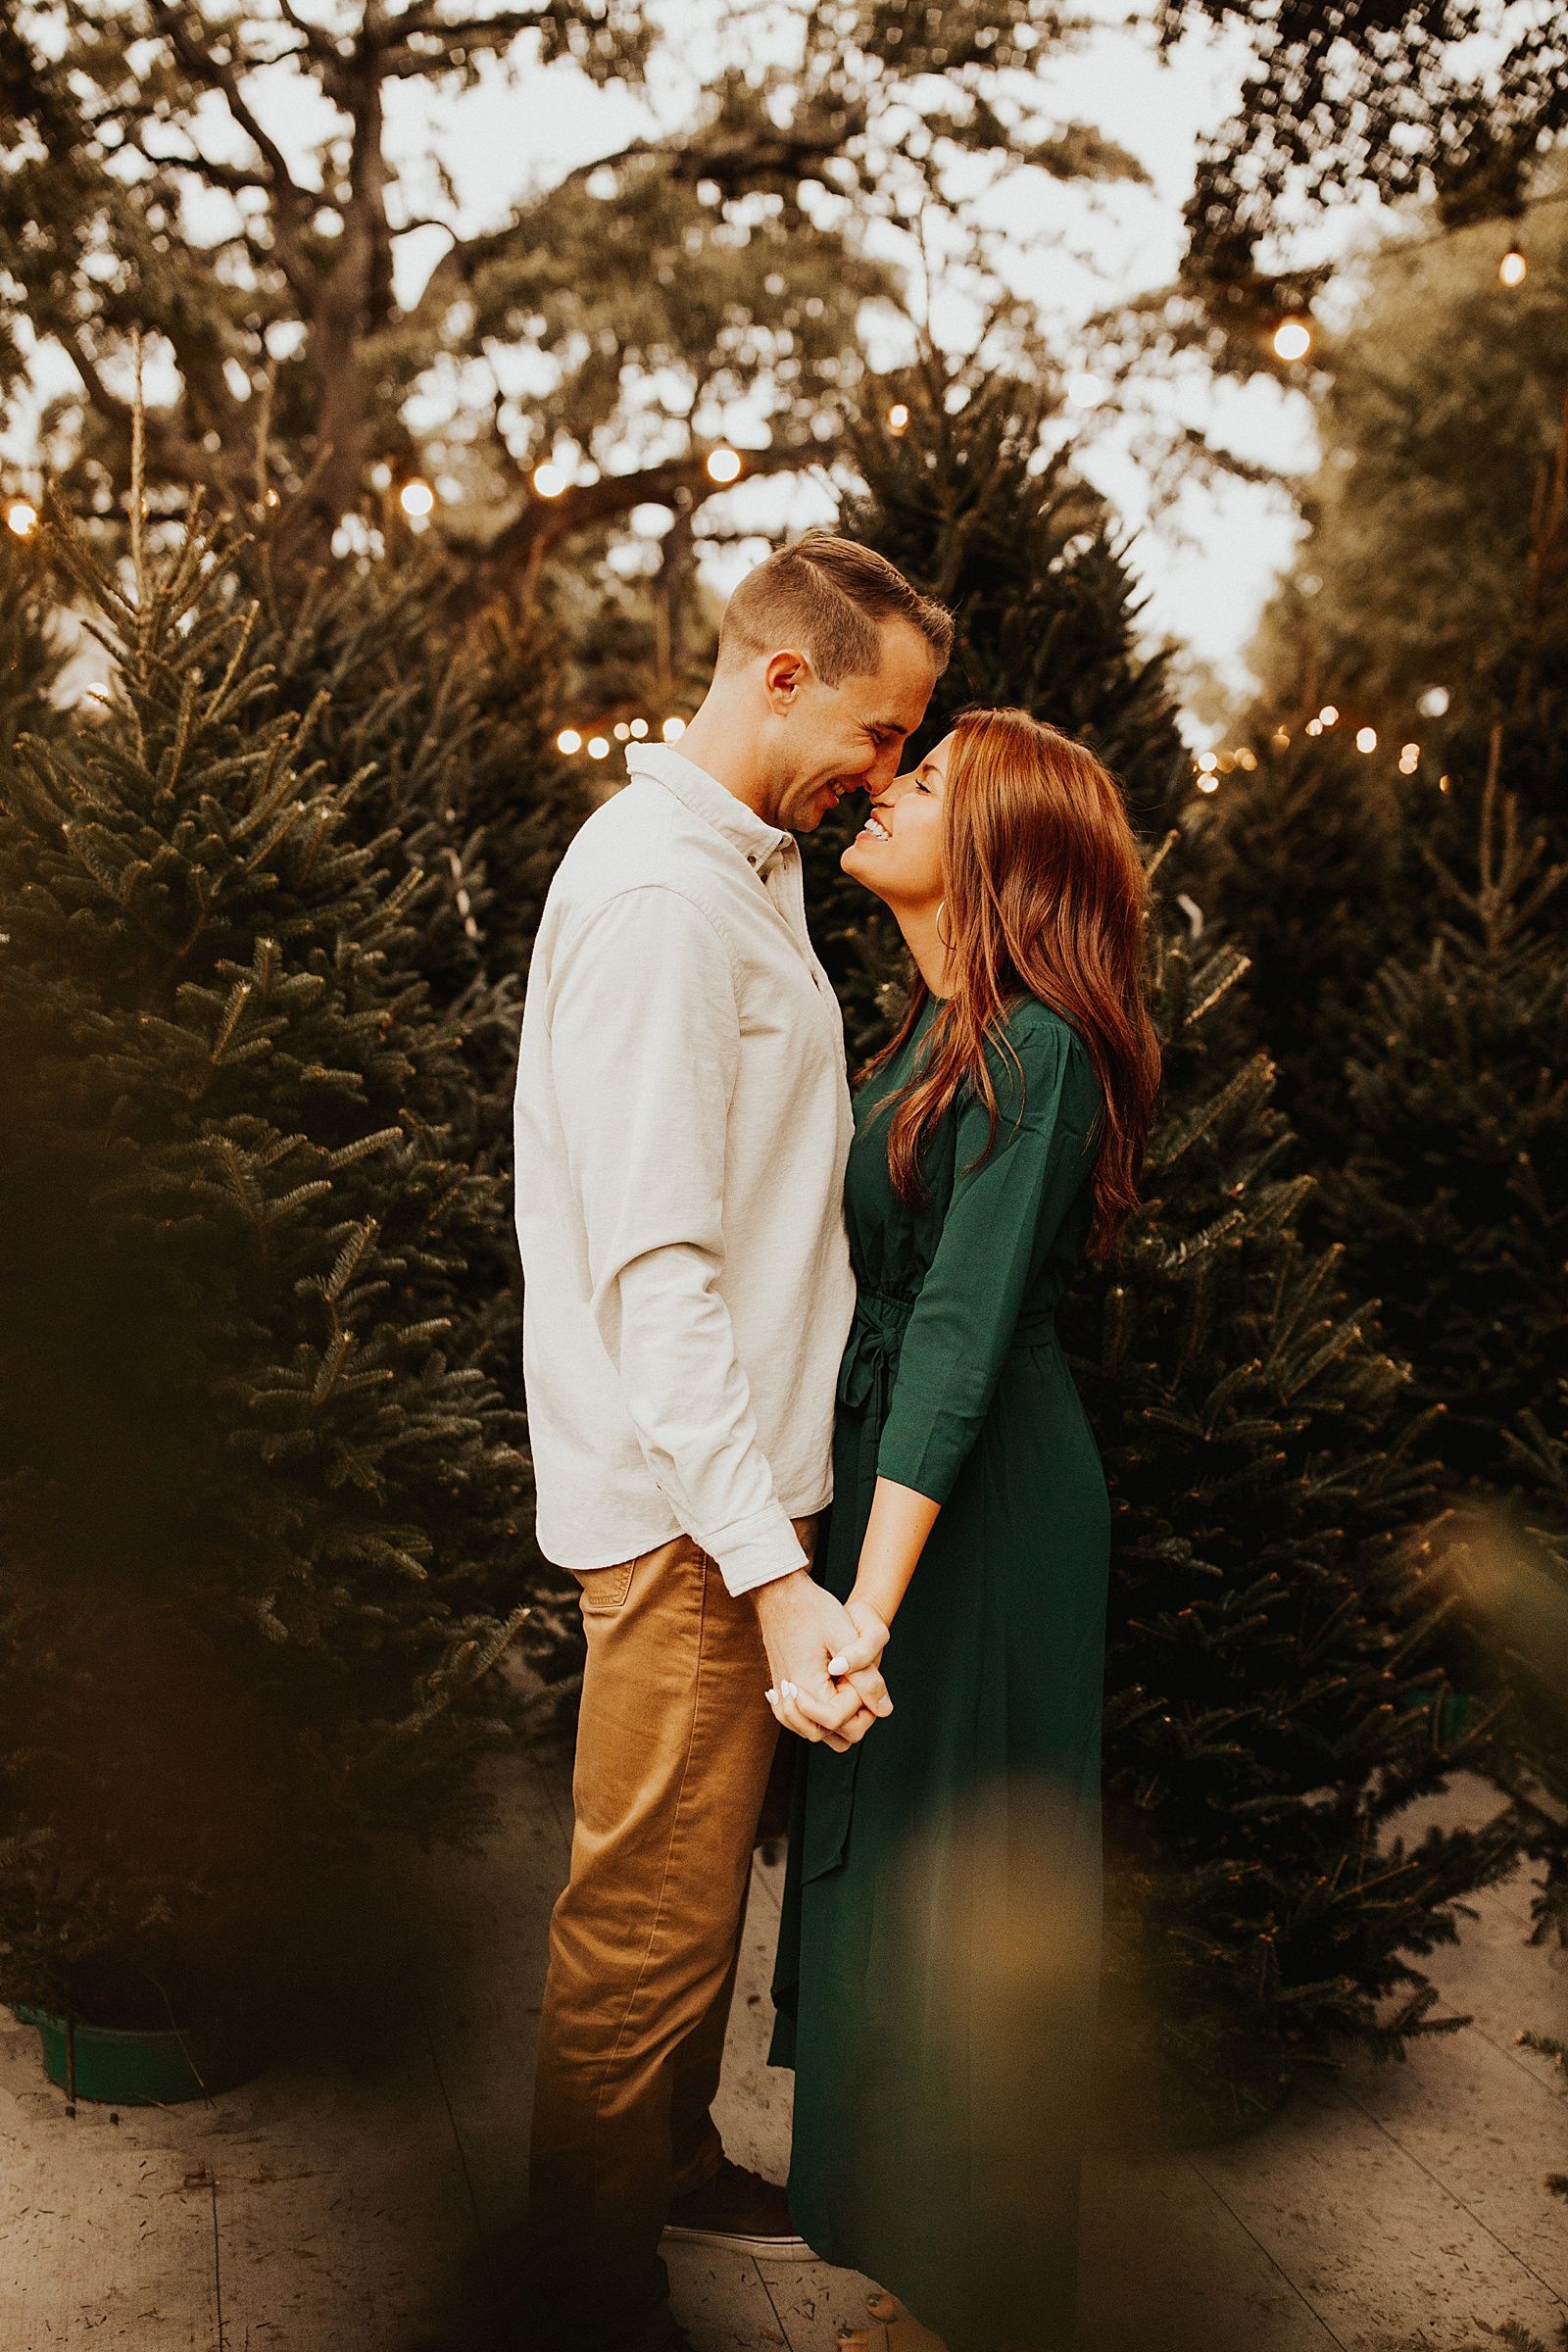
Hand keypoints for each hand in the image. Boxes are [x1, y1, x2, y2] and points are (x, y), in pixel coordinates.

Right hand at [752, 1571, 892, 1751]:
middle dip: (850, 1717)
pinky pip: (798, 1719)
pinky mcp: (780, 1688)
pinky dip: (816, 1715)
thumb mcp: (846, 1638)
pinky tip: (829, 1695)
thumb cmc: (814, 1609)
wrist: (781, 1593)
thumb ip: (866, 1678)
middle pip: (827, 1733)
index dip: (860, 1704)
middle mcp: (789, 1696)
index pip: (839, 1721)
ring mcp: (782, 1694)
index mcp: (806, 1686)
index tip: (861, 1676)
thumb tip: (885, 1710)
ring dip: (833, 1720)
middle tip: (859, 1687)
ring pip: (812, 1731)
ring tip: (846, 1691)